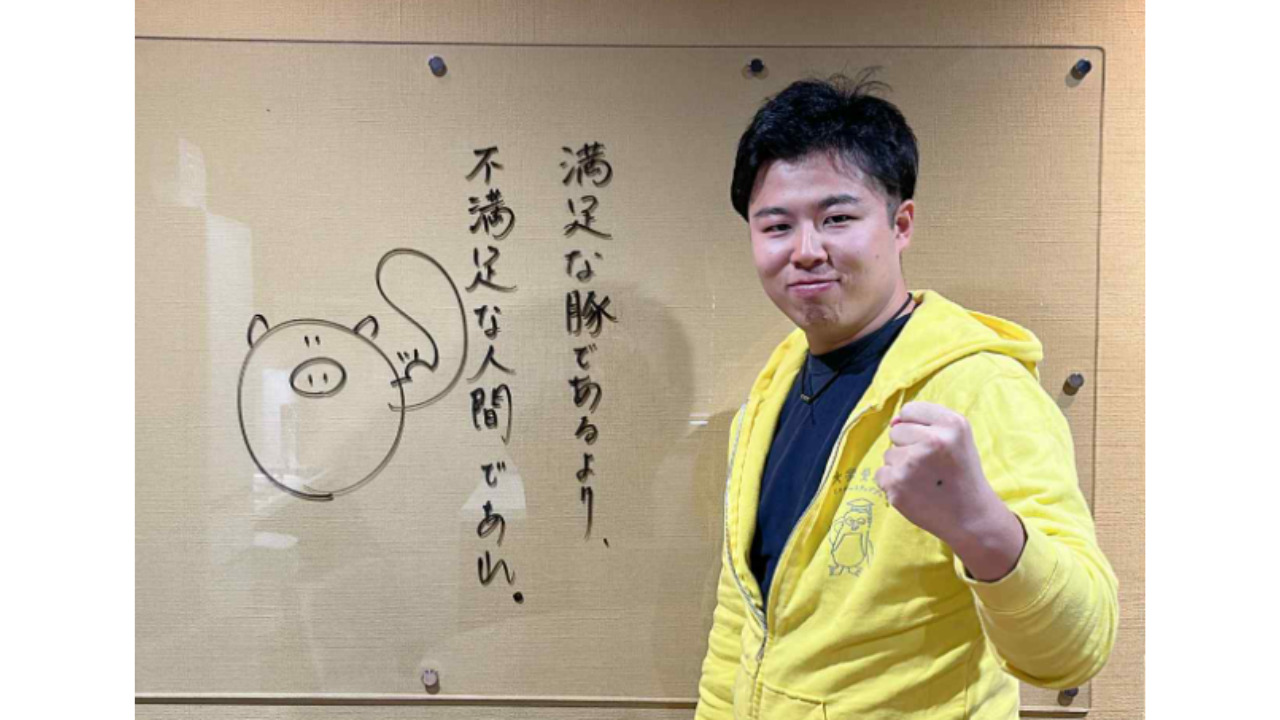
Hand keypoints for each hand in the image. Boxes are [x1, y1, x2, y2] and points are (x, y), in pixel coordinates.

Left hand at [875, 401, 1024, 579]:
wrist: (971, 517)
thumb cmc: (961, 474)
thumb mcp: (958, 438)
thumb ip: (927, 421)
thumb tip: (893, 422)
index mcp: (952, 424)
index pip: (909, 410)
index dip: (916, 427)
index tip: (931, 443)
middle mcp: (933, 440)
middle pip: (896, 431)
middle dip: (909, 447)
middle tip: (931, 466)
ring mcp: (912, 463)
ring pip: (888, 454)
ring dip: (901, 466)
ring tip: (925, 480)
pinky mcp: (897, 484)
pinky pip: (881, 473)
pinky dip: (893, 484)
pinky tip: (915, 492)